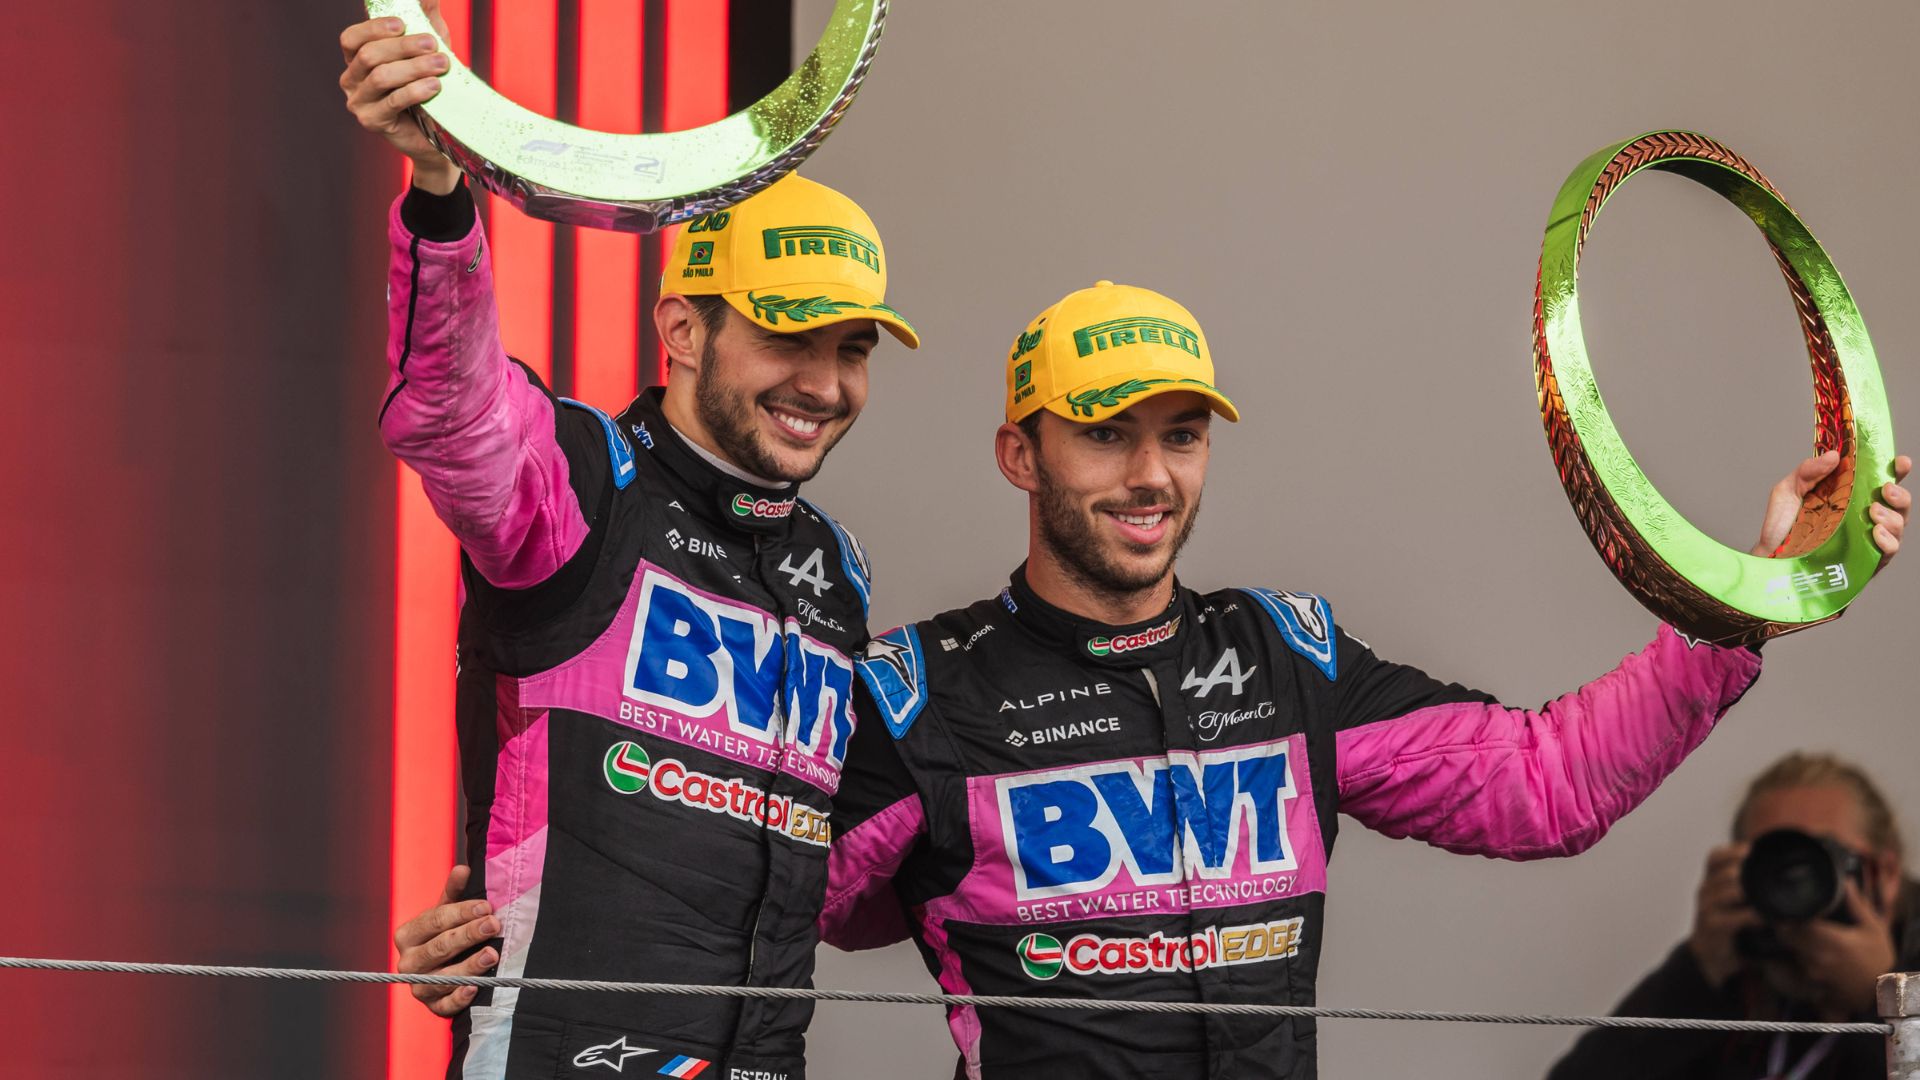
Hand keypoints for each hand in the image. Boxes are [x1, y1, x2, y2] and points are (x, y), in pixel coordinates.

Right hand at [339, 0, 461, 192]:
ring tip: (441, 65)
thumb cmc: (430, 85)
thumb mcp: (429, 48)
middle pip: (370, 56)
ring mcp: (359, 103)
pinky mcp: (373, 122)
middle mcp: (351, 80)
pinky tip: (434, 86)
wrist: (440, 132)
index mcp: (357, 59)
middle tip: (433, 45)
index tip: (402, 24)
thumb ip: (425, 19)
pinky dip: (415, 90)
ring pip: (381, 77)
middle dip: (403, 47)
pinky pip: (392, 102)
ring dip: (413, 68)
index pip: (352, 38)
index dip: (374, 28)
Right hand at [393, 865, 498, 1017]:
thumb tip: (463, 869)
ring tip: (492, 954)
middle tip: (494, 925)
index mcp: (408, 935)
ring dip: (469, 966)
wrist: (444, 969)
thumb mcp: (447, 912)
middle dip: (468, 935)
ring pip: (442, 977)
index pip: (434, 921)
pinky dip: (459, 997)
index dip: (460, 913)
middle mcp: (408, 962)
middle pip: (439, 947)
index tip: (486, 906)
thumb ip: (454, 893)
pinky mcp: (432, 1008)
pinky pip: (444, 1006)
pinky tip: (476, 988)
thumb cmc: (447, 933)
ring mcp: (419, 987)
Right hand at [1687, 842, 1759, 988]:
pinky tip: (1766, 918)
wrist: (1709, 955)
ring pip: (1731, 890)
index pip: (1715, 856)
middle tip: (1771, 875)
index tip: (1754, 850)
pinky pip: (1736, 917)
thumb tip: (1778, 869)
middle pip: (1727, 872)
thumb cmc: (1727, 924)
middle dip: (1749, 872)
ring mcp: (1707, 908)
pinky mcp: (1713, 927)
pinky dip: (1754, 916)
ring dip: (1754, 893)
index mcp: (1710, 881)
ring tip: (1773, 896)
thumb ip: (1746, 885)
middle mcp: (1705, 890)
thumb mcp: (1731, 901)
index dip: (1734, 850)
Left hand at [1750, 450, 1911, 558]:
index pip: (1882, 478)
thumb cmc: (1781, 525)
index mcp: (1851, 494)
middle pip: (1899, 502)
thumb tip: (1833, 455)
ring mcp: (1867, 537)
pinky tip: (1875, 532)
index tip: (1900, 462)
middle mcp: (1864, 514)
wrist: (1769, 557)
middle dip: (1900, 494)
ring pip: (1898, 525)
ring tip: (1873, 512)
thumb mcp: (1788, 490)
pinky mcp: (1865, 560)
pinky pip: (1888, 550)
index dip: (1897, 469)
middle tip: (1886, 489)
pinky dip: (1887, 540)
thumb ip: (1808, 471)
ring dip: (1892, 517)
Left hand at [1778, 880, 1894, 1016]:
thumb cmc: (1878, 958)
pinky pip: (1797, 965)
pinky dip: (1798, 956)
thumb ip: (1857, 904)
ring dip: (1791, 941)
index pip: (1796, 923)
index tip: (1786, 906)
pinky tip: (1807, 950)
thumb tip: (1847, 881)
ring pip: (1791, 950)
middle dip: (1785, 926)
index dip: (1788, 914)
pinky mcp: (1813, 983)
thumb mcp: (1873, 928)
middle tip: (1787, 916)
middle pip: (1787, 936)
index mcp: (1832, 940)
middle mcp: (1818, 956)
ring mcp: (1813, 971)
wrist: (1883, 992)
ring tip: (1797, 931)